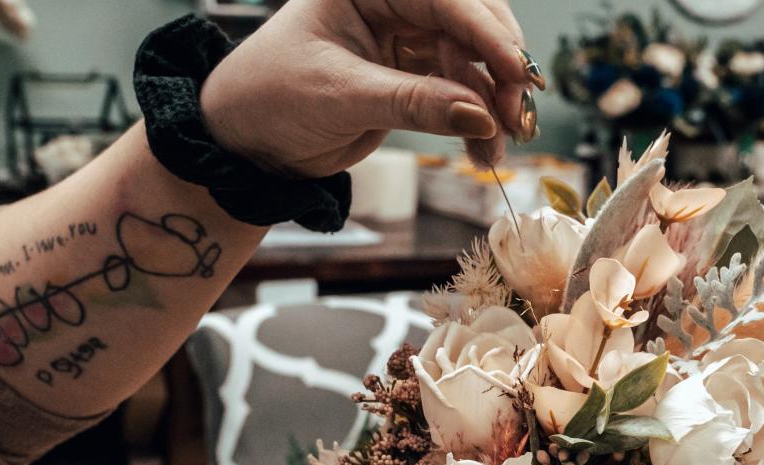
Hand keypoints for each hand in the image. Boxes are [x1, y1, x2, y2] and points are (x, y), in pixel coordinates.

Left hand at [200, 0, 542, 176]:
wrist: (247, 142)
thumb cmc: (270, 99)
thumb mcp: (341, 97)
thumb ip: (413, 104)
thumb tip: (479, 116)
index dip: (487, 33)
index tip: (516, 72)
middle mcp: (393, 4)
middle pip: (471, 26)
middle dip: (499, 71)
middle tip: (516, 115)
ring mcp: (406, 40)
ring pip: (473, 64)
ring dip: (492, 106)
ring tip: (497, 150)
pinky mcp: (413, 77)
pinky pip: (460, 94)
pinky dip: (476, 123)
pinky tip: (483, 150)